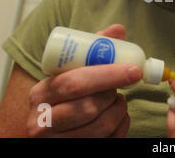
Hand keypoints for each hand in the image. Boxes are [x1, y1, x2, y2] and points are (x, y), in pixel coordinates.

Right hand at [26, 24, 141, 136]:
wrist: (49, 130)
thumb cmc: (63, 97)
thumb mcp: (69, 73)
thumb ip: (91, 51)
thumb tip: (118, 30)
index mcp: (41, 93)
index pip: (75, 82)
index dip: (108, 75)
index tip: (133, 70)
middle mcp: (41, 121)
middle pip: (88, 107)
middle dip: (113, 94)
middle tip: (124, 85)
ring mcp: (56, 141)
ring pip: (100, 127)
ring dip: (119, 111)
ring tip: (118, 100)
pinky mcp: (72, 151)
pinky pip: (107, 141)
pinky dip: (121, 126)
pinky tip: (119, 116)